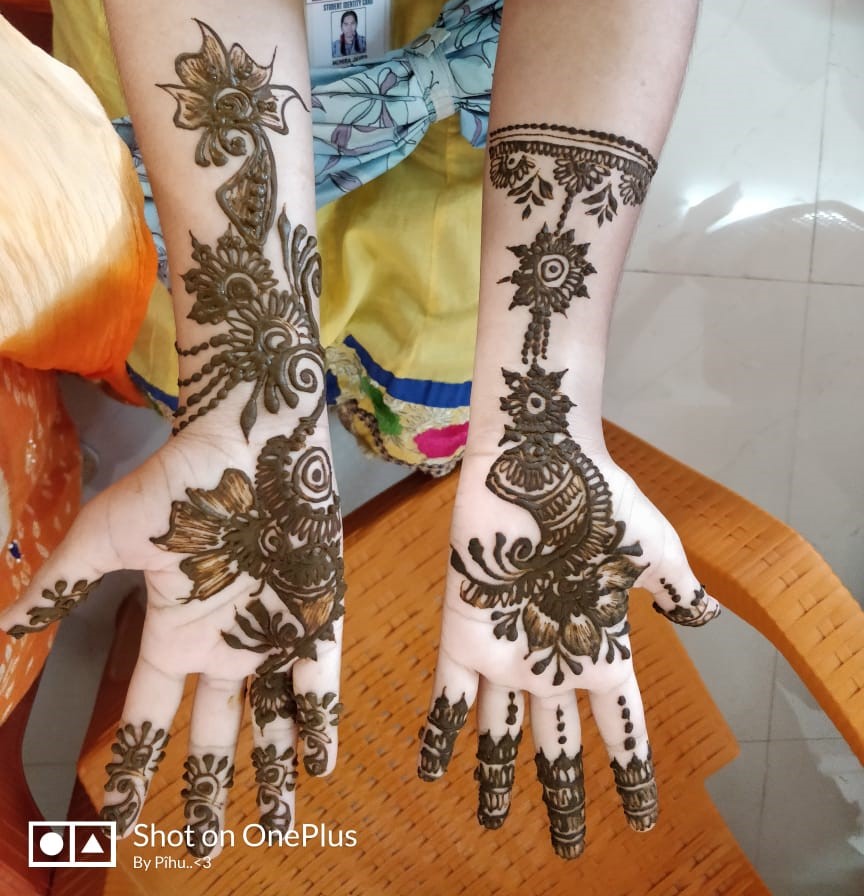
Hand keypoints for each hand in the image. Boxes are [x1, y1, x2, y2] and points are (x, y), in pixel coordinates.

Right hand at [0, 420, 343, 857]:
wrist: (247, 438)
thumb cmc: (177, 482)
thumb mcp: (106, 538)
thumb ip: (61, 585)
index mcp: (173, 632)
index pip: (150, 717)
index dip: (138, 769)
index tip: (124, 822)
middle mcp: (223, 644)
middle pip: (215, 736)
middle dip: (208, 790)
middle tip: (208, 851)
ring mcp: (271, 631)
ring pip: (274, 719)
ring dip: (273, 771)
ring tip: (278, 827)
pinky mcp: (316, 613)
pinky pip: (321, 681)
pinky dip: (320, 723)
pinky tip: (323, 763)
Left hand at [418, 440, 718, 859]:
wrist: (539, 457)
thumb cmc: (602, 499)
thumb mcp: (655, 548)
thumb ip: (677, 588)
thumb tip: (706, 619)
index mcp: (604, 645)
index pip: (622, 726)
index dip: (631, 771)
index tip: (641, 816)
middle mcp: (553, 658)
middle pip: (559, 745)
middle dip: (563, 796)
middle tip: (568, 847)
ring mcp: (507, 648)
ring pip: (501, 733)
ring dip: (497, 779)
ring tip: (492, 823)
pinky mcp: (463, 630)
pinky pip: (447, 695)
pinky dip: (440, 733)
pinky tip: (432, 771)